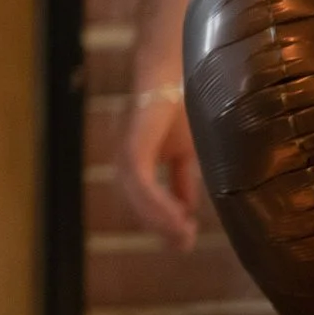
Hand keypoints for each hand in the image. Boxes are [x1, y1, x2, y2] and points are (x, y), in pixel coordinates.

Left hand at [116, 86, 203, 249]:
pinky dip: (158, 200)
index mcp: (136, 160)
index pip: (142, 199)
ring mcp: (126, 148)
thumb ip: (182, 180)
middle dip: (158, 225)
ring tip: (183, 236)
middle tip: (183, 244)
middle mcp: (125, 156)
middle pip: (135, 201)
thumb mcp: (185, 151)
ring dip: (159, 218)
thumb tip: (187, 211)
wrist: (175, 69)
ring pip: (135, 194)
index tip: (183, 241)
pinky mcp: (134, 141)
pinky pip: (141, 179)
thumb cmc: (180, 103)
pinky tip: (180, 216)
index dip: (161, 220)